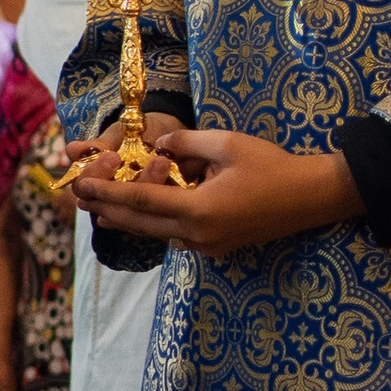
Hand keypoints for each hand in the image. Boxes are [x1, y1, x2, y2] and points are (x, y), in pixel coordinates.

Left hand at [76, 119, 358, 252]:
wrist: (310, 197)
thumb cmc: (271, 166)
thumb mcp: (226, 144)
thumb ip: (185, 143)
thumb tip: (156, 146)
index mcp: (199, 210)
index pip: (140, 202)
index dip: (107, 194)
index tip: (81, 187)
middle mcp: (197, 235)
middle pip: (140, 224)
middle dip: (108, 209)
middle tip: (79, 198)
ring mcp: (207, 246)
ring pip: (155, 233)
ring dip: (128, 220)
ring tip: (100, 209)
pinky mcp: (215, 248)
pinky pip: (174, 236)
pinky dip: (153, 224)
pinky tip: (139, 216)